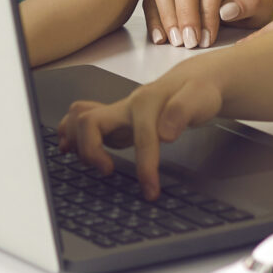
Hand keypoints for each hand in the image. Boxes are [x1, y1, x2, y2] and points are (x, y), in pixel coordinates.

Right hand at [58, 69, 224, 199]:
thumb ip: (183, 111)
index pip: (141, 137)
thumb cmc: (199, 91)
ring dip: (75, 140)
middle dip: (91, 151)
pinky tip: (72, 149)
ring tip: (86, 163)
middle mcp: (126, 105)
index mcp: (147, 103)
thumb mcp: (201, 98)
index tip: (150, 192)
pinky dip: (72, 134)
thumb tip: (164, 133)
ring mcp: (118, 112)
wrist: (195, 80)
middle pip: (89, 121)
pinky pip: (83, 121)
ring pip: (79, 117)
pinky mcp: (115, 120)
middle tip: (108, 171)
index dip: (145, 168)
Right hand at [143, 0, 272, 48]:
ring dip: (167, 14)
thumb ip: (252, 4)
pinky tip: (161, 37)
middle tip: (190, 42)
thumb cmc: (245, 2)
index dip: (208, 11)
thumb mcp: (260, 6)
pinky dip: (153, 16)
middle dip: (185, 12)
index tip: (209, 39)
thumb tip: (227, 10)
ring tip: (177, 41)